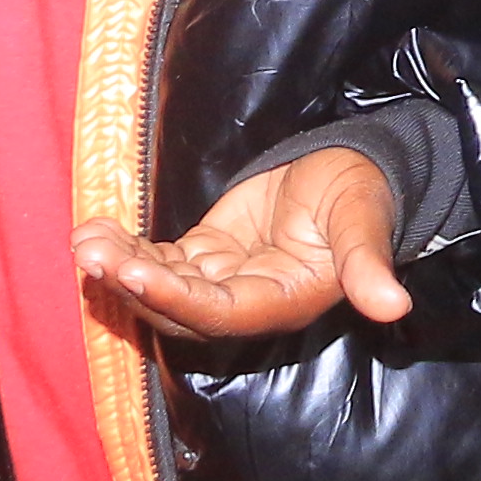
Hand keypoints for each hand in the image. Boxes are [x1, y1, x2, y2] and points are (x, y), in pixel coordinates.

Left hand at [76, 144, 409, 342]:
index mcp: (282, 302)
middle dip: (133, 283)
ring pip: (161, 285)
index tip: (136, 269)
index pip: (219, 312)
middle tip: (94, 253)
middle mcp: (247, 301)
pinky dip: (127, 249)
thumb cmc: (365, 193)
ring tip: (86, 239)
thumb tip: (395, 308)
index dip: (175, 296)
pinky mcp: (208, 253)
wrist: (358, 168)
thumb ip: (367, 265)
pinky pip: (160, 260)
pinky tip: (96, 230)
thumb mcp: (363, 223)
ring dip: (120, 266)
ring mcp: (223, 278)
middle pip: (177, 308)